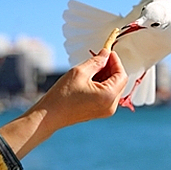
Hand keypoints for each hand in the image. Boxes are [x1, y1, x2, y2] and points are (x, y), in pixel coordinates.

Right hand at [0, 49, 126, 158]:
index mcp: (108, 96)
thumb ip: (97, 61)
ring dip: (106, 75)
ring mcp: (106, 111)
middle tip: (99, 58)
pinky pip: (107, 94)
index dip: (115, 62)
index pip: (121, 75)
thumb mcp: (80, 72)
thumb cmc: (62, 96)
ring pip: (114, 87)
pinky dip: (102, 84)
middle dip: (111, 68)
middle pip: (119, 81)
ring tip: (92, 68)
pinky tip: (90, 78)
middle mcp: (111, 106)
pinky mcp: (100, 112)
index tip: (107, 53)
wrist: (48, 117)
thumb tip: (106, 53)